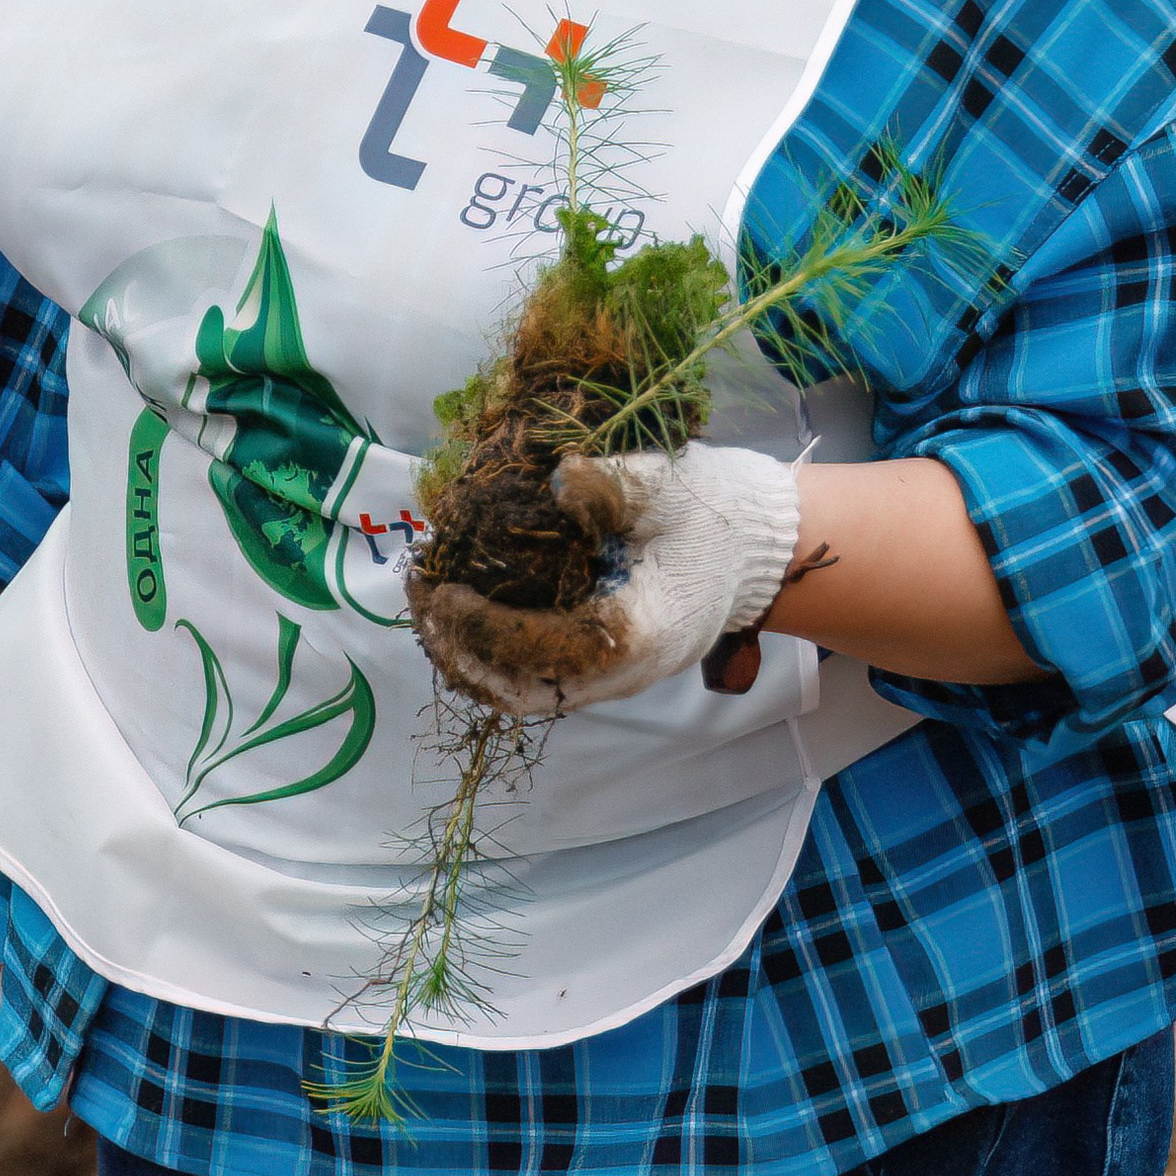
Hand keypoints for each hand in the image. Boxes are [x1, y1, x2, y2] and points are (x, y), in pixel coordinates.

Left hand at [415, 443, 801, 718]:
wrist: (755, 548)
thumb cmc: (709, 513)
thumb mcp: (668, 485)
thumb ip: (615, 485)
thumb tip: (560, 479)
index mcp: (642, 632)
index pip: (547, 649)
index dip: (485, 627)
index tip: (442, 589)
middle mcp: (626, 673)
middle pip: (525, 692)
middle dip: (462, 653)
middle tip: (420, 599)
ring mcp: (616, 680)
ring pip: (526, 696)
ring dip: (469, 661)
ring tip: (427, 610)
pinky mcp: (605, 670)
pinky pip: (538, 682)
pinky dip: (492, 659)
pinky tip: (461, 618)